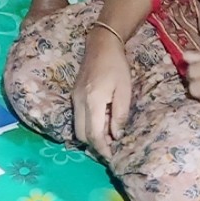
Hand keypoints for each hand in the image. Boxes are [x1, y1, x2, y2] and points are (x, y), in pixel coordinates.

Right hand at [72, 27, 131, 157]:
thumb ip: (120, 115)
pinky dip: (88, 124)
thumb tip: (116, 136)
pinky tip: (102, 119)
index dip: (102, 148)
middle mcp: (79, 102)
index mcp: (93, 101)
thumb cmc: (117, 66)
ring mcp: (74, 98)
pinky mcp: (74, 94)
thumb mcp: (125, 90)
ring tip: (108, 132)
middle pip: (81, 134)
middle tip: (111, 145)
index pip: (93, 134)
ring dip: (91, 134)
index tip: (111, 156)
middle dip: (95, 144)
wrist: (101, 44)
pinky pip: (78, 116)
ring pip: (78, 127)